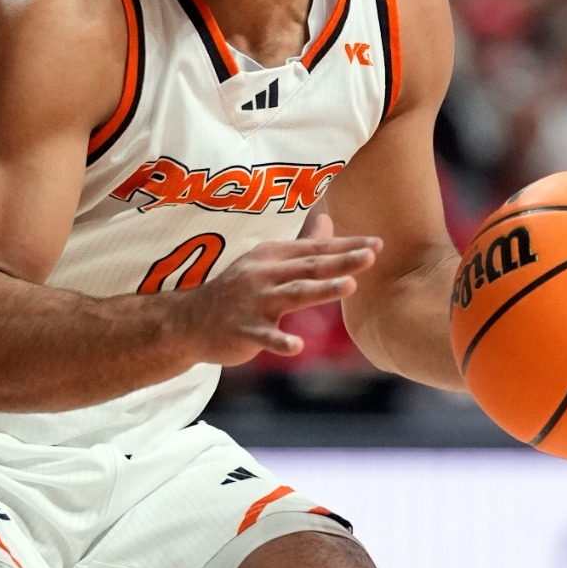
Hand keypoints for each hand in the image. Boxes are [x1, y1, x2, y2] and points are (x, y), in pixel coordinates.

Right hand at [170, 214, 379, 365]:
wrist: (189, 321)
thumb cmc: (236, 291)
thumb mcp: (266, 262)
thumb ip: (300, 245)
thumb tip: (328, 221)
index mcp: (272, 257)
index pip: (316, 249)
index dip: (346, 245)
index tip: (377, 243)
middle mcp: (264, 275)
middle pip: (309, 267)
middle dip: (342, 261)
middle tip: (371, 256)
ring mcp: (253, 302)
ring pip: (293, 295)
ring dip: (322, 290)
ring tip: (350, 286)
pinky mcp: (243, 330)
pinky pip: (264, 337)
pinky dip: (279, 341)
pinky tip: (296, 346)